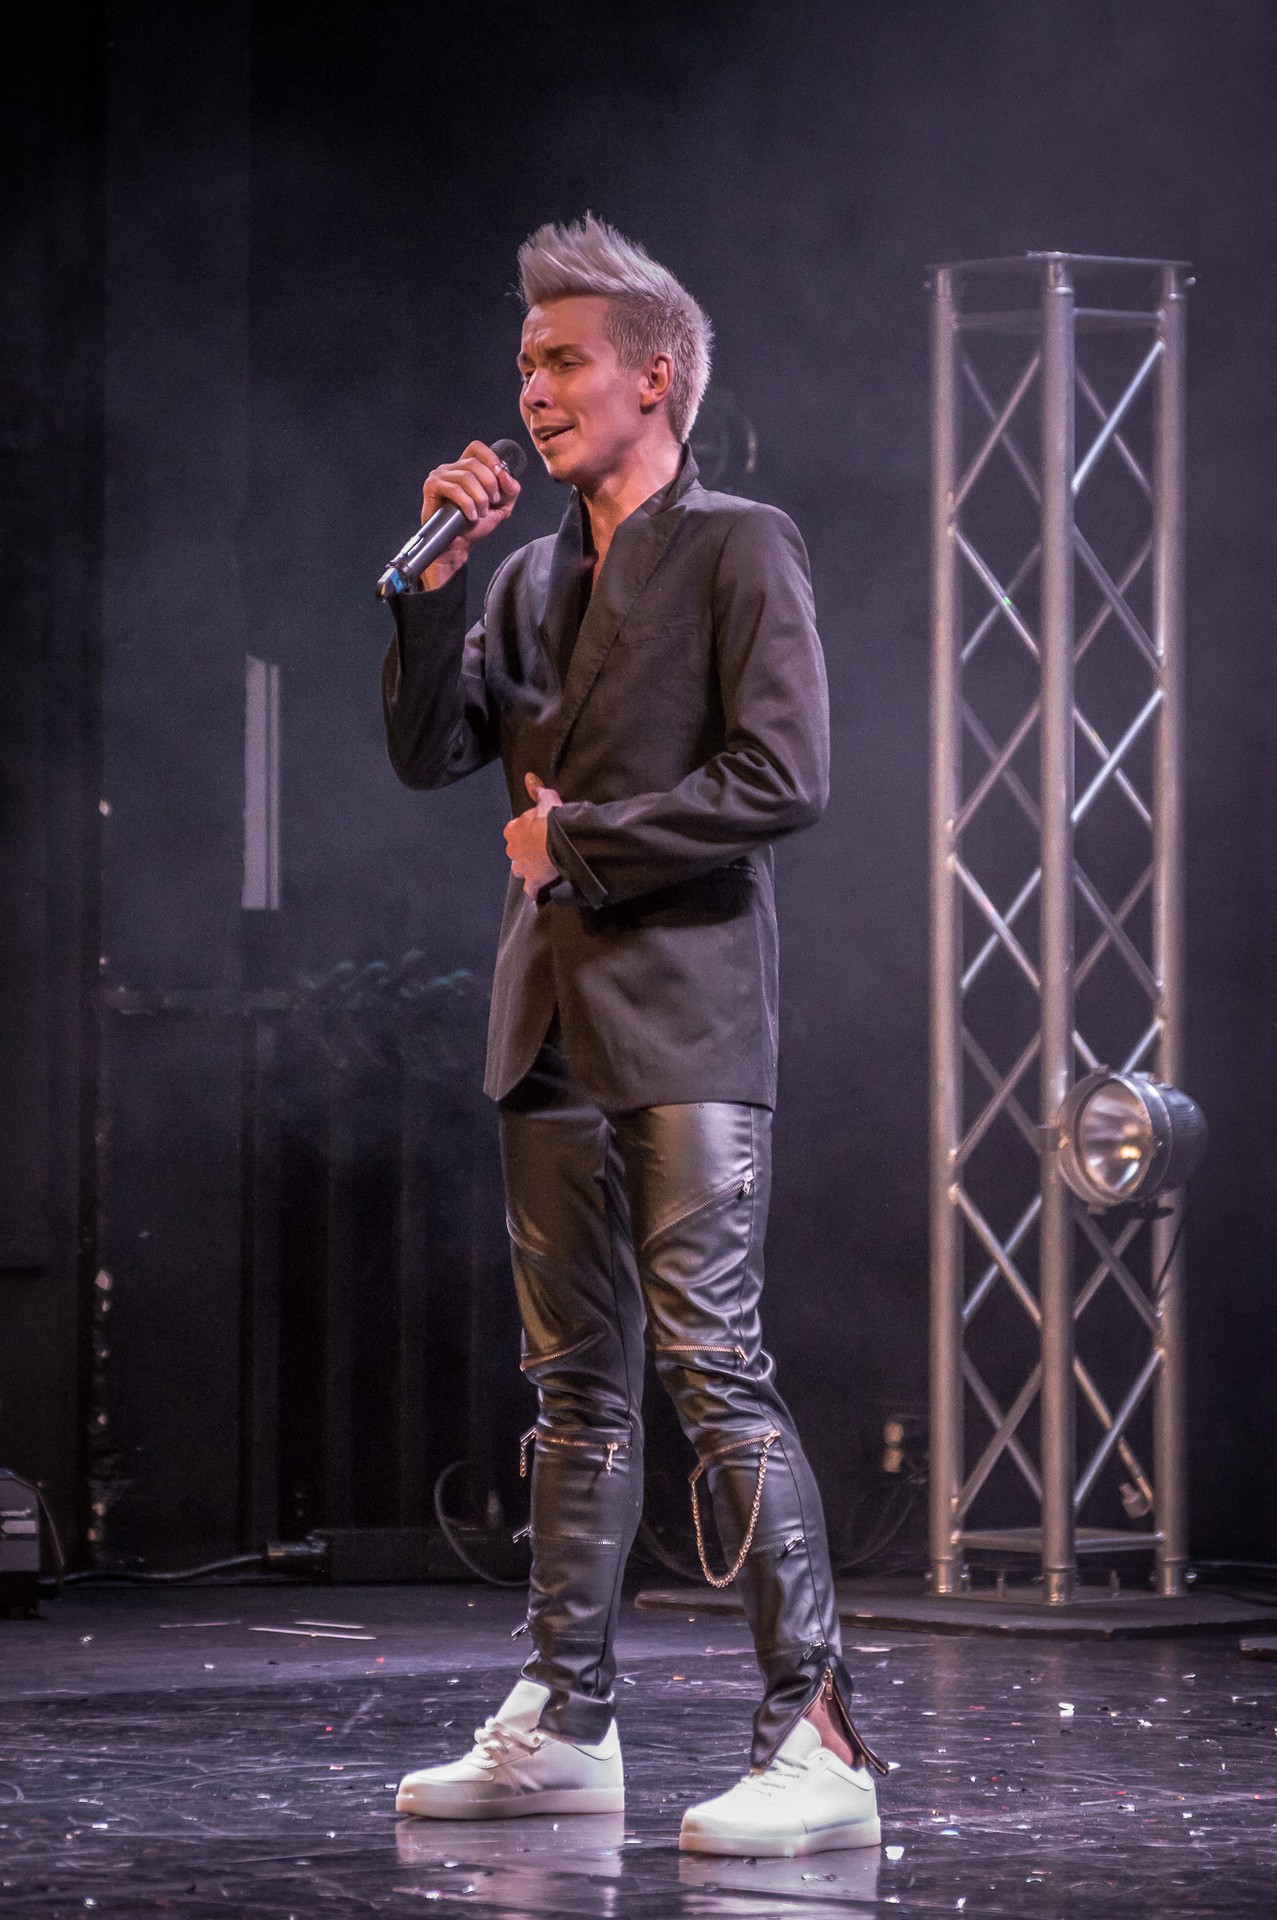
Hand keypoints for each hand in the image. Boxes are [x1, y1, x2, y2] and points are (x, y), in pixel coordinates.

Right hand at [419, 440, 521, 589]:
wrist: (458, 545)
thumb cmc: (474, 525)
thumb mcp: (501, 506)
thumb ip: (510, 490)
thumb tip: (506, 475)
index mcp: (465, 468)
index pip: (476, 448)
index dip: (491, 458)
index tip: (500, 477)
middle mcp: (450, 468)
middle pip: (474, 463)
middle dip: (490, 484)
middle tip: (492, 503)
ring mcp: (439, 476)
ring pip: (466, 477)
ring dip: (479, 497)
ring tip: (480, 513)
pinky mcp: (431, 487)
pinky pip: (453, 489)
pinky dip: (467, 503)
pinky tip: (471, 515)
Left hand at [503, 773, 562, 898]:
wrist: (562, 842)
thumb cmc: (552, 820)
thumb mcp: (547, 800)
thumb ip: (537, 790)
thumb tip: (528, 776)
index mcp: (513, 830)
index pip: (514, 830)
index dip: (526, 830)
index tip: (538, 830)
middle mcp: (512, 850)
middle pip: (516, 851)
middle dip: (525, 850)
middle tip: (543, 848)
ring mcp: (522, 868)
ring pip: (520, 869)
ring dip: (529, 868)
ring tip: (543, 867)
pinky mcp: (533, 883)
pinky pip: (532, 890)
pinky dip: (537, 890)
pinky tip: (544, 889)